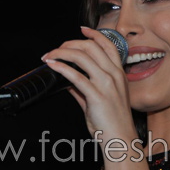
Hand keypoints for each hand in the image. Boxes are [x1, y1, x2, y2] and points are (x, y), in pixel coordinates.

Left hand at [42, 27, 136, 141]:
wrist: (120, 140)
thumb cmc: (112, 123)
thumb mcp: (99, 101)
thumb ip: (83, 89)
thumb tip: (68, 81)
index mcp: (118, 74)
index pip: (108, 45)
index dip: (94, 34)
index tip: (82, 30)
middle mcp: (114, 75)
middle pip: (91, 47)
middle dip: (70, 44)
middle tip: (56, 50)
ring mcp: (107, 84)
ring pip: (82, 56)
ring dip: (61, 53)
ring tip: (49, 56)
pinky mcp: (97, 95)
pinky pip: (76, 76)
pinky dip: (61, 67)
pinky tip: (52, 66)